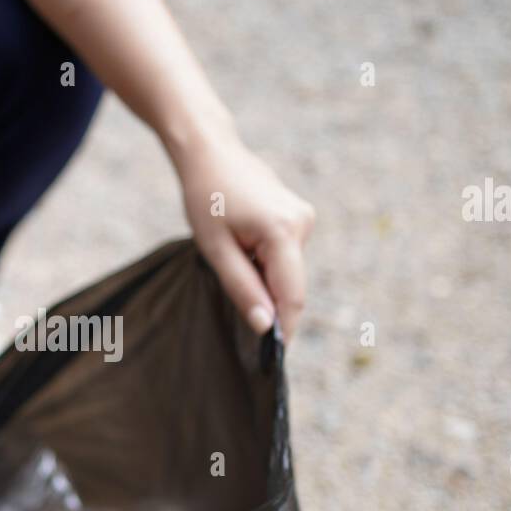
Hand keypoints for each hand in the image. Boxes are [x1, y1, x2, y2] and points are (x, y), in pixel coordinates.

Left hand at [177, 133, 315, 341]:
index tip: (272, 357)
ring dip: (264, 279)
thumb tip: (266, 327)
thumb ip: (242, 288)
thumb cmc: (206, 198)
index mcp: (283, 231)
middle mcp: (303, 224)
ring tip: (231, 257)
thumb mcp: (215, 249)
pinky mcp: (299, 217)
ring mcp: (304, 218)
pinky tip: (241, 246)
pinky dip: (267, 264)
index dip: (285, 328)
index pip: (292, 295)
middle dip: (270, 303)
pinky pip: (285, 256)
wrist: (210, 152)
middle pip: (291, 285)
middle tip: (239, 311)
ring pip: (287, 272)